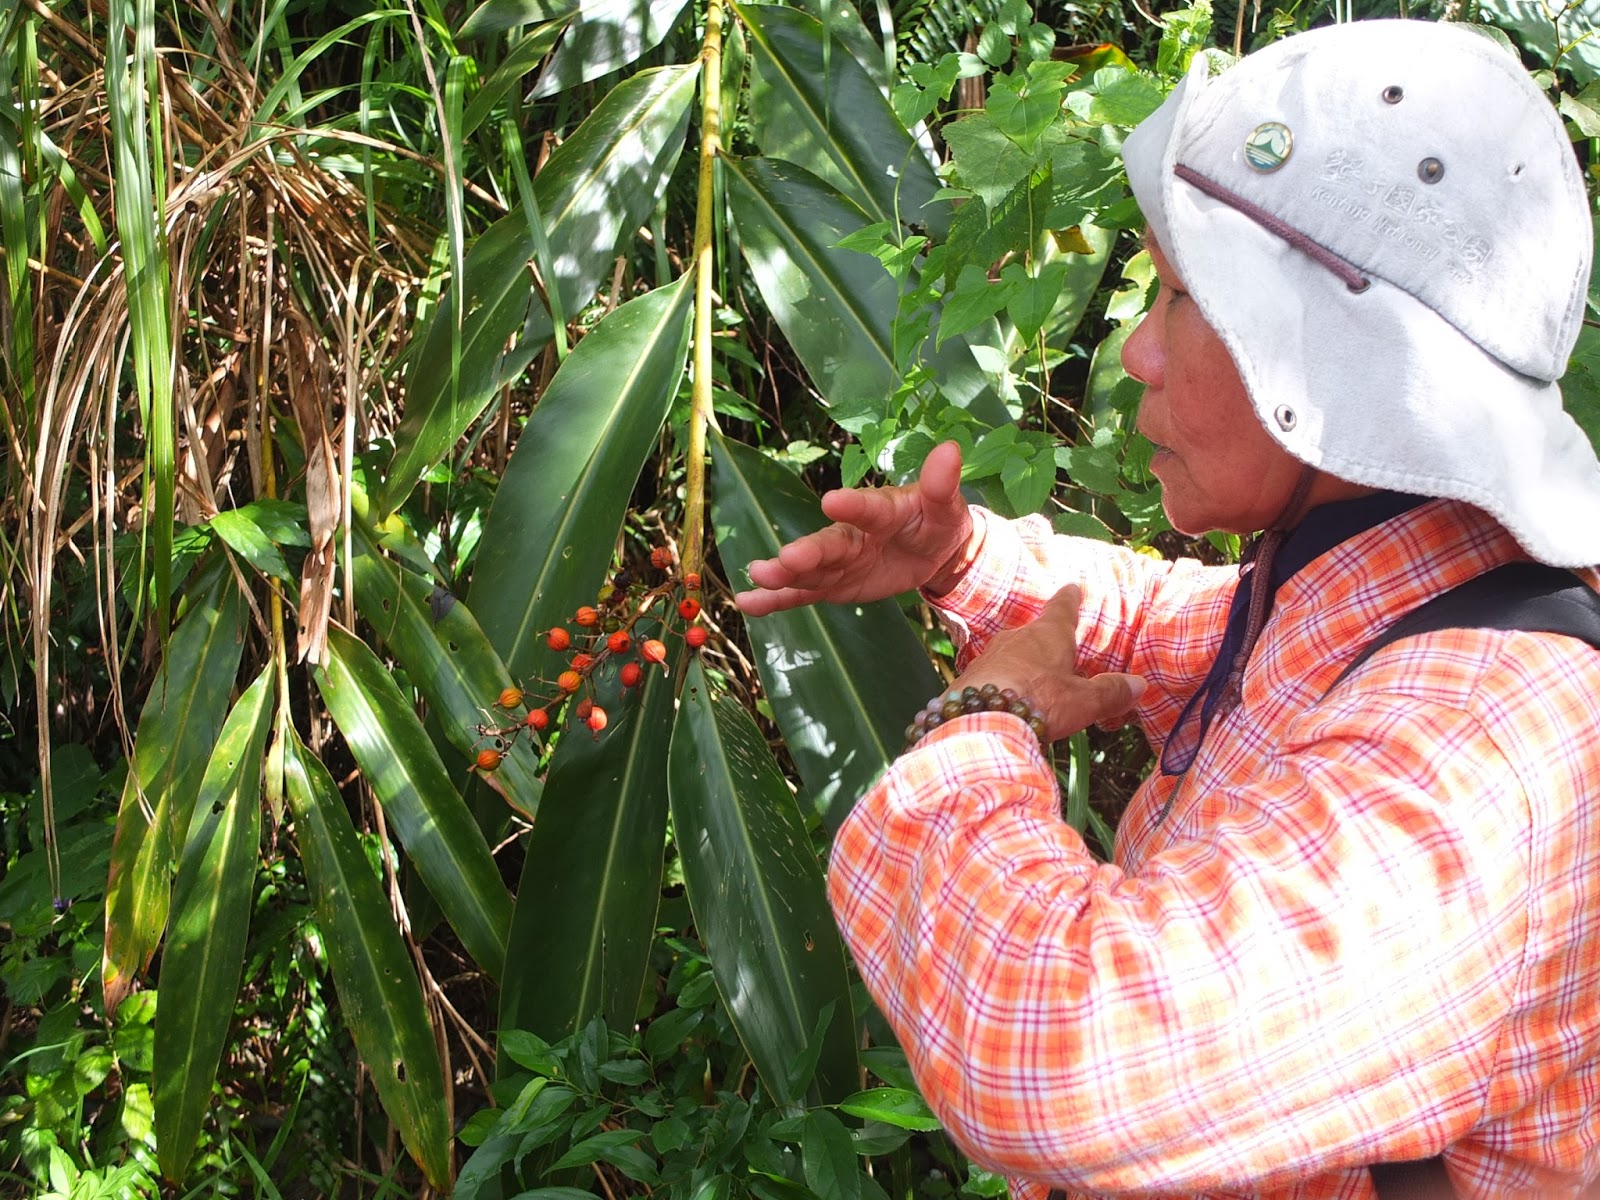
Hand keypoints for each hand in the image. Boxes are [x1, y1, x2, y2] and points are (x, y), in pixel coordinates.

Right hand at [734, 442, 975, 617]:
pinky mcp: (832, 584)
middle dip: (808, 552)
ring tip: (758, 577)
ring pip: (809, 569)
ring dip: (783, 575)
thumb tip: (951, 449)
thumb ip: (941, 485)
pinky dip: (776, 599)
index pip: (868, 507)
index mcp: (880, 510)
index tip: (832, 501)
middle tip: (786, 559)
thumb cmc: (936, 521)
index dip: (853, 505)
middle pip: (828, 544)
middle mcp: (851, 534)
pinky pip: (802, 593)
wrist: (931, 550)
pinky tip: (748, 602)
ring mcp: (838, 561)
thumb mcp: (945, 507)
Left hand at [951, 585, 1144, 742]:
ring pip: (1010, 655)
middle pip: (1034, 634)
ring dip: (1021, 666)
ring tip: (1031, 686)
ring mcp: (988, 656)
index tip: (1071, 587)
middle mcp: (1016, 638)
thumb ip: (1110, 692)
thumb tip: (1139, 685)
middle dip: (1044, 643)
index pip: (1062, 609)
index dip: (1069, 599)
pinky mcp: (968, 680)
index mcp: (1048, 634)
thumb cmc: (1041, 701)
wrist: (980, 720)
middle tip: (1055, 655)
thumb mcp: (1084, 701)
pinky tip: (1005, 703)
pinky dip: (1001, 685)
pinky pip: (991, 677)